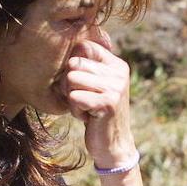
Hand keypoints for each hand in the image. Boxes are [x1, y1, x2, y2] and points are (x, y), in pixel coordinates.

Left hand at [64, 27, 135, 166]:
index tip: (79, 83)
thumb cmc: (97, 114)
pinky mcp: (109, 103)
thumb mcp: (96, 85)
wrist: (114, 146)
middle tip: (80, 99)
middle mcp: (119, 72)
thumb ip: (88, 66)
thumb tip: (67, 39)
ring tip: (86, 108)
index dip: (72, 63)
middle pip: (73, 63)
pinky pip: (74, 97)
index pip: (84, 46)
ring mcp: (116, 87)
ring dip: (72, 98)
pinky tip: (88, 118)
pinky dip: (75, 110)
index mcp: (116, 64)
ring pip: (71, 79)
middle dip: (68, 84)